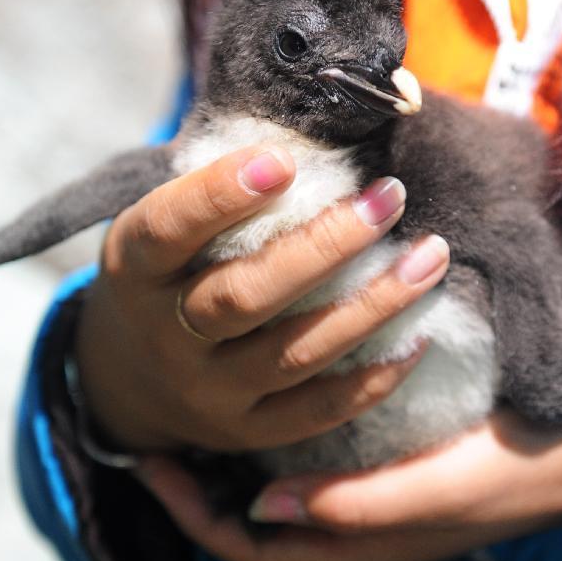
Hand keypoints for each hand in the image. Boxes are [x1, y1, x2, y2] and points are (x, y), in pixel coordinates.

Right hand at [75, 142, 448, 452]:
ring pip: (295, 352)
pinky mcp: (248, 430)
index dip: (219, 195)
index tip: (286, 157)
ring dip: (372, 305)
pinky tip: (420, 337)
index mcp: (136, 271)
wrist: (130, 377)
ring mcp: (208, 392)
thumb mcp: (164, 228)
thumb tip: (311, 130)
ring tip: (431, 257)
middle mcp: (167, 336)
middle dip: (325, 246)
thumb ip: (215, 191)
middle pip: (245, 296)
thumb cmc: (167, 275)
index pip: (168, 230)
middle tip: (389, 196)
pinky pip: (317, 410)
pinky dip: (373, 378)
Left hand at [136, 411, 561, 560]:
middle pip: (253, 519)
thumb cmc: (501, 476)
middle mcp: (349, 524)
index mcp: (351, 544)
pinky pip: (314, 460)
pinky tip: (271, 395)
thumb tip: (262, 502)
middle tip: (160, 430)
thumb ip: (350, 506)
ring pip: (279, 487)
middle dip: (203, 485)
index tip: (145, 462)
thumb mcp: (428, 494)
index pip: (247, 546)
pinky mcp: (386, 464)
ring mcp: (366, 495)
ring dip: (238, 459)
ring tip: (200, 411)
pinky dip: (282, 435)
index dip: (191, 512)